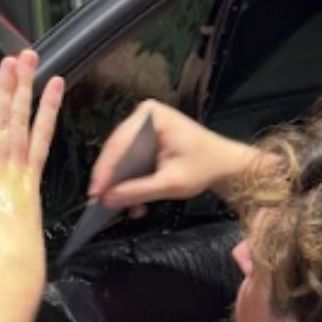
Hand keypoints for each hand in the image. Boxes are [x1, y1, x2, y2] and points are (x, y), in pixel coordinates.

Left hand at [0, 50, 64, 270]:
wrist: (12, 260)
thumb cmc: (19, 253)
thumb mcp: (26, 224)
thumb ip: (20, 206)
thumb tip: (16, 203)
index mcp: (29, 178)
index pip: (42, 135)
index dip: (49, 107)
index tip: (55, 83)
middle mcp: (16, 166)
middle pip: (22, 118)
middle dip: (26, 85)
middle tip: (29, 56)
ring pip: (3, 120)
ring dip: (5, 88)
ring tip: (10, 62)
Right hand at [88, 99, 255, 216]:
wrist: (225, 166)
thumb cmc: (205, 167)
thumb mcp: (171, 183)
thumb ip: (138, 191)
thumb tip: (108, 199)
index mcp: (150, 116)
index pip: (118, 144)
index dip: (104, 171)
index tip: (96, 193)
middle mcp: (144, 116)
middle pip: (117, 151)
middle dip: (112, 180)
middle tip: (102, 201)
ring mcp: (144, 128)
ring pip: (122, 159)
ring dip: (122, 184)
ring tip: (122, 206)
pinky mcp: (146, 141)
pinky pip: (131, 162)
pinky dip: (131, 182)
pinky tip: (135, 202)